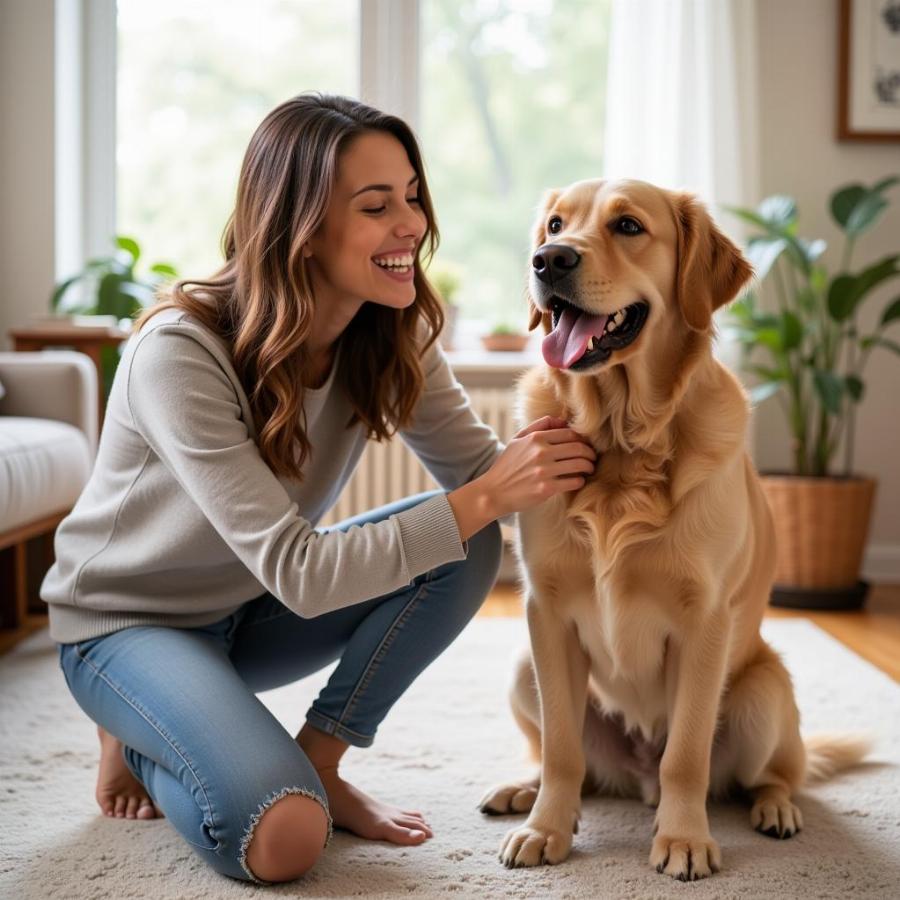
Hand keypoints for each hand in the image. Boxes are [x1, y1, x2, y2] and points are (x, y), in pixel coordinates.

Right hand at [479, 416, 595, 518]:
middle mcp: (541, 452)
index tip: (586, 445)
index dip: (582, 439)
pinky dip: (580, 481)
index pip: (569, 433)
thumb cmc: (507, 465)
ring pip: (579, 464)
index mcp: (535, 438)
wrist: (493, 492)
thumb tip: (562, 420)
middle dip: (590, 453)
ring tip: (589, 468)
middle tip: (592, 457)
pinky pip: (573, 482)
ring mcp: (544, 471)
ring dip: (589, 466)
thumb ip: (538, 426)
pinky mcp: (546, 488)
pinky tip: (578, 481)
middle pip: (578, 448)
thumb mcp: (517, 440)